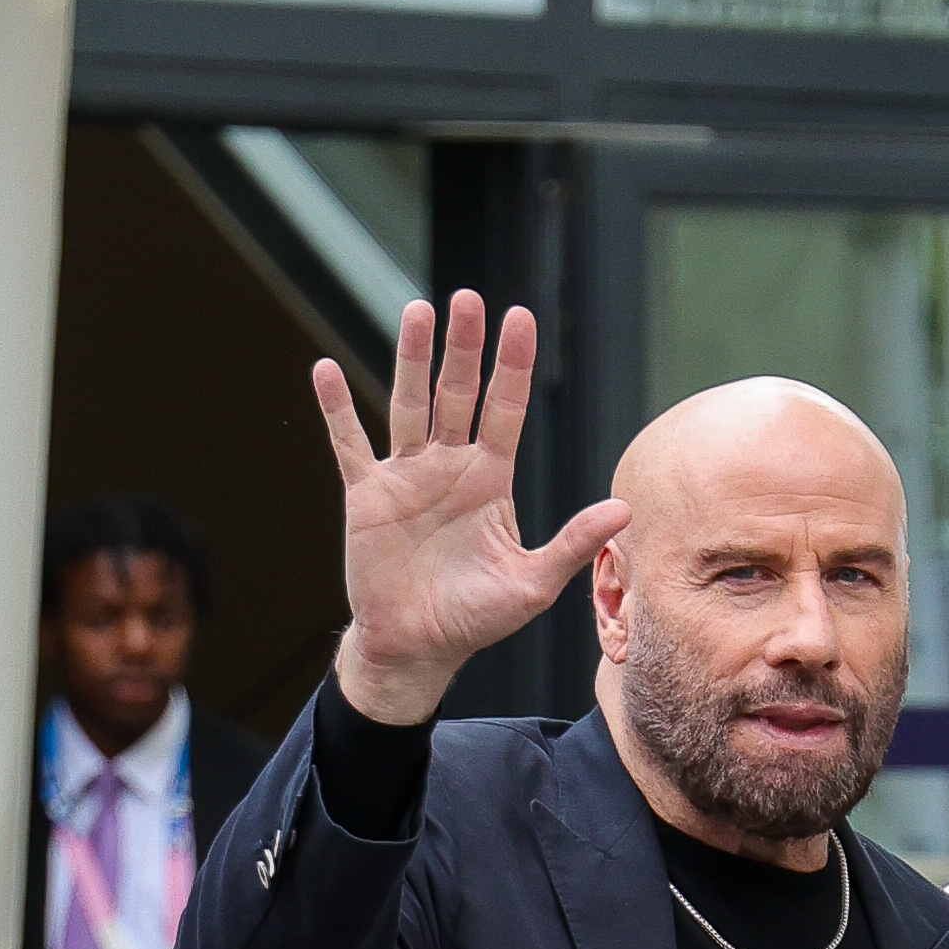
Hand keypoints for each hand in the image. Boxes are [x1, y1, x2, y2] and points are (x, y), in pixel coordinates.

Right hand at [318, 293, 628, 728]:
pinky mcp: (367, 496)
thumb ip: (573, 544)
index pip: (505, 408)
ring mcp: (406, 476)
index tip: (519, 318)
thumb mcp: (532, 584)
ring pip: (409, 404)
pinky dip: (335, 410)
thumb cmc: (475, 619)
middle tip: (469, 299)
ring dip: (411, 359)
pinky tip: (324, 371)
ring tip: (417, 312)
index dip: (512, 365)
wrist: (417, 649)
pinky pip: (349, 444)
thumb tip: (624, 511)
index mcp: (489, 480)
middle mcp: (449, 467)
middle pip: (458, 393)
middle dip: (464, 347)